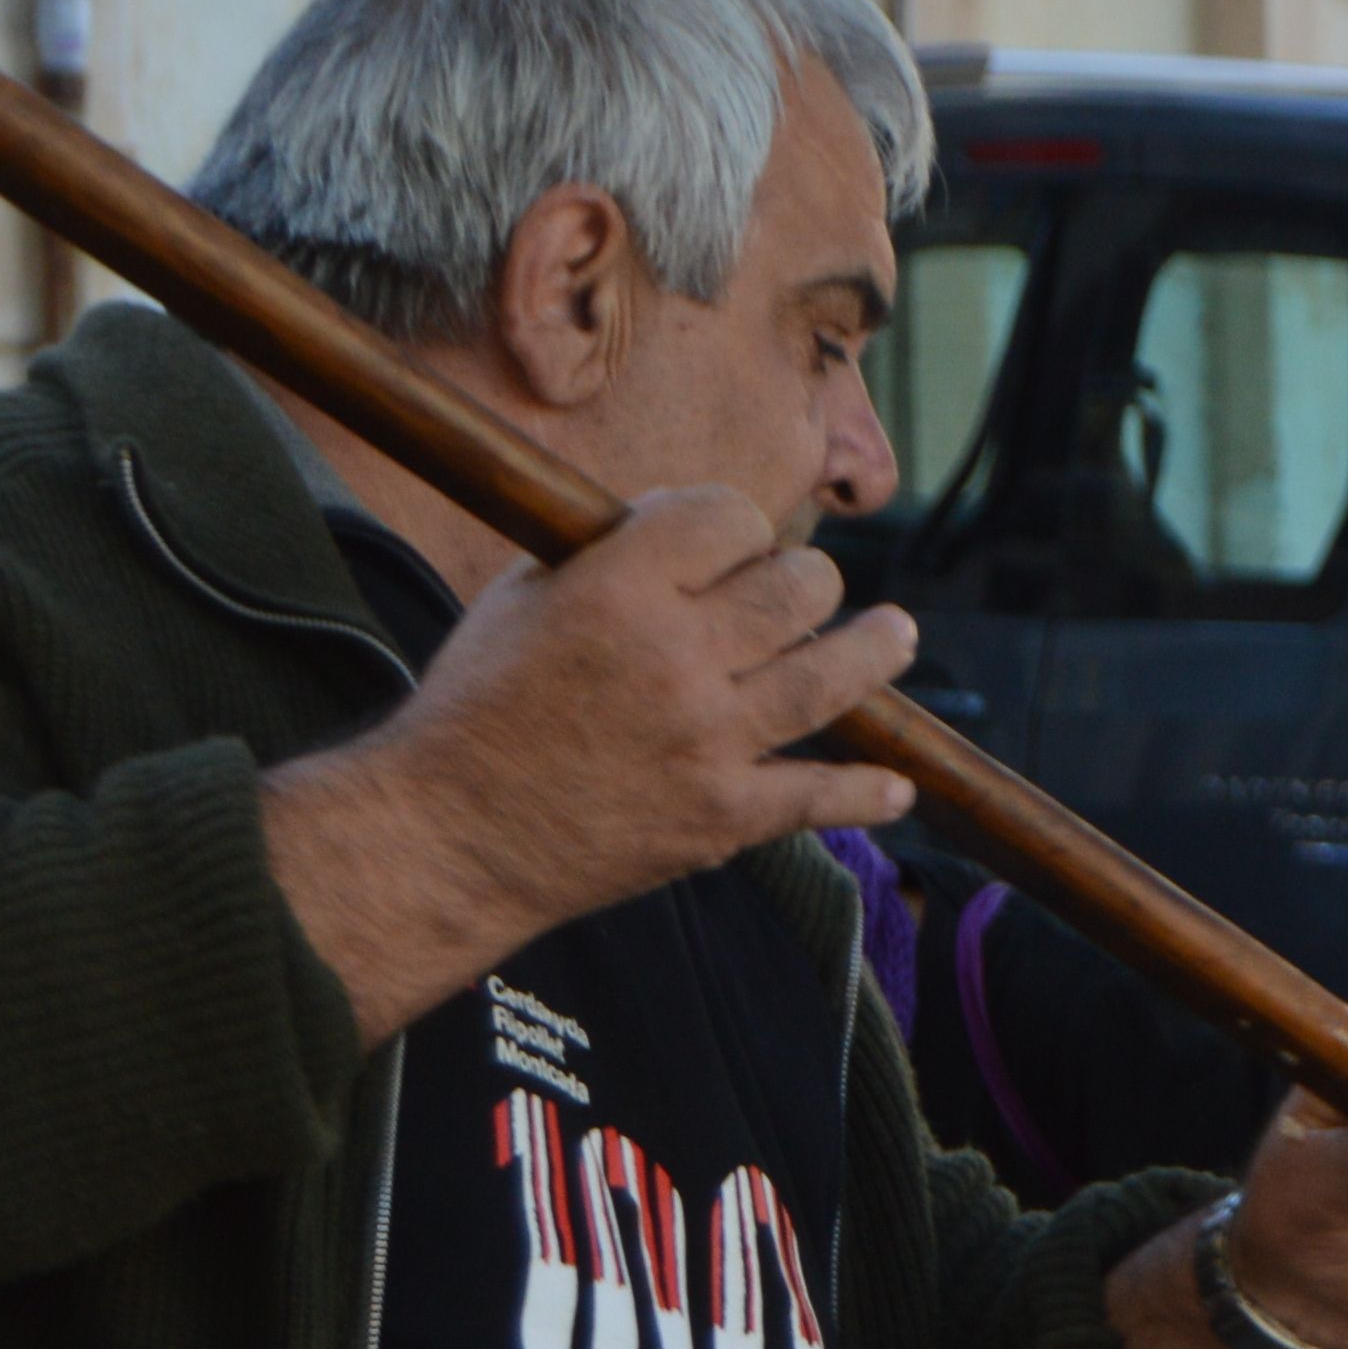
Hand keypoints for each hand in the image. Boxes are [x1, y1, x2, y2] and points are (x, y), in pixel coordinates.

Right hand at [265, 486, 922, 1038]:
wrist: (450, 831)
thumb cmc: (478, 707)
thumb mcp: (522, 597)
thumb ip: (610, 556)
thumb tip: (693, 529)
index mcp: (617, 588)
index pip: (729, 517)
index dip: (739, 524)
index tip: (737, 542)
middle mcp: (675, 656)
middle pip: (797, 587)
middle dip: (806, 581)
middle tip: (804, 592)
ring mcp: (710, 739)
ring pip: (834, 675)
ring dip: (878, 649)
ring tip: (896, 635)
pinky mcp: (724, 815)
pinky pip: (824, 796)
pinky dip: (870, 792)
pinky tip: (898, 786)